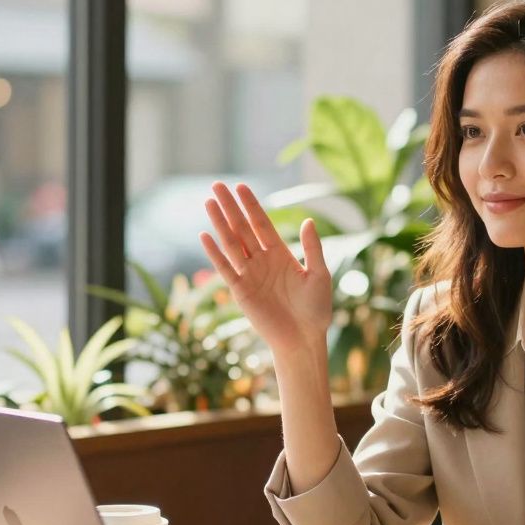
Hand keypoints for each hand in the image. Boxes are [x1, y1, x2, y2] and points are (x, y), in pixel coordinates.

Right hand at [200, 182, 331, 351]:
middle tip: (217, 185)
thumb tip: (307, 220)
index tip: (240, 186)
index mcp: (281, 254)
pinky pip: (225, 269)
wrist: (304, 339)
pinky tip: (205, 235)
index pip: (262, 224)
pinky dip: (215, 253)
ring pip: (231, 244)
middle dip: (230, 207)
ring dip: (220, 223)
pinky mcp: (241, 292)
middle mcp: (262, 261)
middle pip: (242, 228)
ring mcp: (249, 275)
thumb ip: (312, 248)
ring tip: (209, 202)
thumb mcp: (319, 275)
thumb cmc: (316, 309)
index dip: (251, 205)